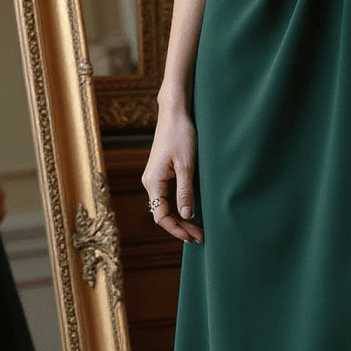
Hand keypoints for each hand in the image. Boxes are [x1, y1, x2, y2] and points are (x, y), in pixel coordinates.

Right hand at [142, 106, 202, 243]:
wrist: (175, 113)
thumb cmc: (181, 135)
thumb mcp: (187, 165)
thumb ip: (185, 191)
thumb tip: (186, 215)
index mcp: (153, 182)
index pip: (160, 216)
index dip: (176, 229)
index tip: (193, 236)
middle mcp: (151, 182)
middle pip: (162, 213)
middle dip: (180, 227)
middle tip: (200, 236)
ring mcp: (155, 177)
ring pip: (165, 205)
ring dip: (180, 218)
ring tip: (197, 227)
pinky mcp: (161, 172)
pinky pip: (168, 196)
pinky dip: (179, 205)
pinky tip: (191, 210)